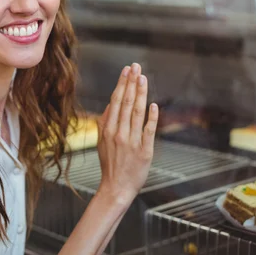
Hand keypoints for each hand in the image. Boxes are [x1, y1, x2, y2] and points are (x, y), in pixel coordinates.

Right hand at [96, 63, 158, 205]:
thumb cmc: (110, 164)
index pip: (116, 101)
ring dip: (140, 94)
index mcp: (108, 130)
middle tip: (136, 66)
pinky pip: (148, 131)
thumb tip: (111, 104)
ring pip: (136, 113)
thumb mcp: (101, 142)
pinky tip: (153, 105)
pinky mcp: (144, 151)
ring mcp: (132, 142)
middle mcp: (119, 133)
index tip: (127, 69)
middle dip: (131, 83)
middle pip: (126, 103)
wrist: (116, 188)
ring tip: (143, 78)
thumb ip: (105, 122)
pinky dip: (151, 117)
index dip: (122, 84)